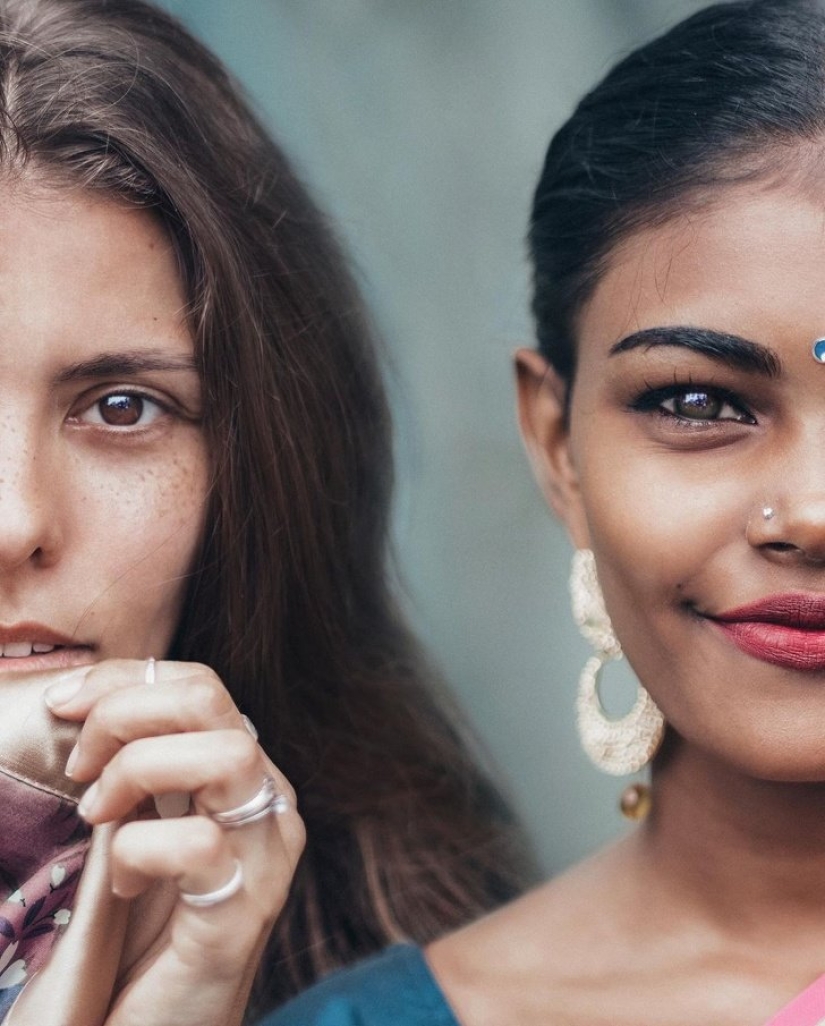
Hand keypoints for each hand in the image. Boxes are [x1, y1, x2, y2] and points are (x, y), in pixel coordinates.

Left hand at [40, 658, 304, 1025]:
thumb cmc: (150, 929)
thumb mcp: (145, 824)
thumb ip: (141, 769)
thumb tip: (85, 706)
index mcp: (247, 774)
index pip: (200, 685)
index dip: (124, 679)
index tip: (61, 703)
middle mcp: (271, 801)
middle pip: (212, 699)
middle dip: (125, 712)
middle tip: (78, 763)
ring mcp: (267, 854)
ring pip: (223, 753)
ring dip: (136, 771)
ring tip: (96, 813)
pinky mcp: (247, 908)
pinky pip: (196, 844)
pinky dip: (137, 852)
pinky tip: (118, 885)